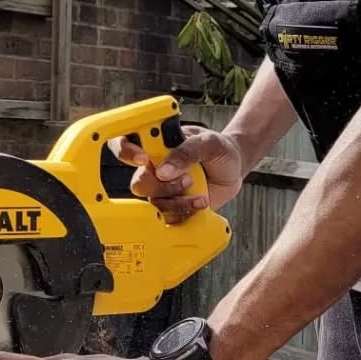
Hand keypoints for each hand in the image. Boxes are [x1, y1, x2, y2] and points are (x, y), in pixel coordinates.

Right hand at [115, 125, 243, 221]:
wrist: (234, 169)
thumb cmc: (219, 149)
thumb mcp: (208, 142)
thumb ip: (187, 151)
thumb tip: (163, 170)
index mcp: (157, 145)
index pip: (126, 144)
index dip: (126, 152)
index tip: (143, 159)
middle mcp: (156, 168)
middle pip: (139, 182)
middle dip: (159, 185)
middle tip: (186, 178)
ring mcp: (164, 189)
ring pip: (154, 202)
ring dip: (176, 200)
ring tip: (198, 192)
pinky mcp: (175, 206)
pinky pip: (168, 217)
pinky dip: (183, 212)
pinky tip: (200, 203)